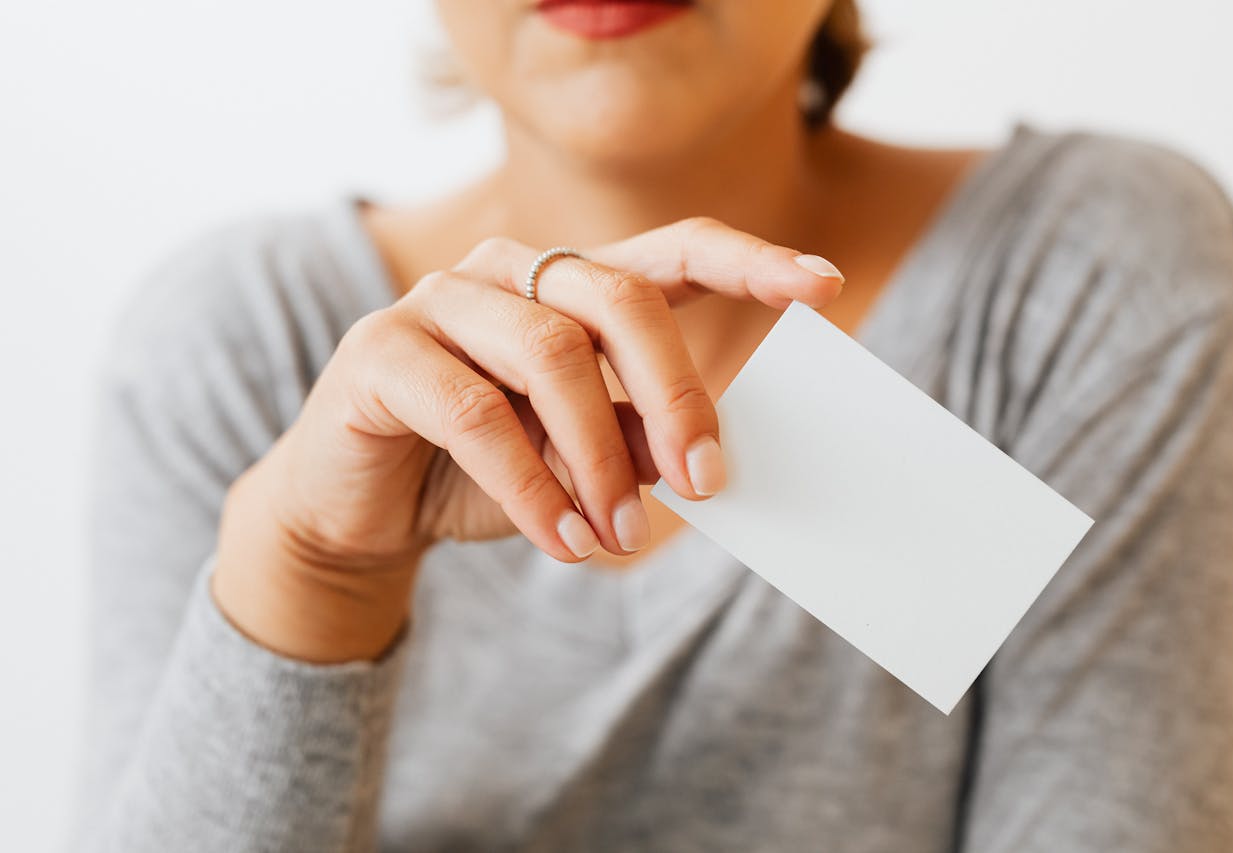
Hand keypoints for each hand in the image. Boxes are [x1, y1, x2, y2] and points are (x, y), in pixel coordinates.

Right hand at [212, 217, 844, 659]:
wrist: (360, 510)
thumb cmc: (481, 472)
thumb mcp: (579, 460)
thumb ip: (638, 440)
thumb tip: (707, 456)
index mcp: (564, 283)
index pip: (668, 250)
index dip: (747, 259)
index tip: (821, 285)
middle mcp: (504, 272)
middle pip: (616, 298)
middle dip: (675, 394)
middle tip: (708, 481)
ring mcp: (438, 302)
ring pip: (550, 353)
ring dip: (600, 456)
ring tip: (620, 532)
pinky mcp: (381, 353)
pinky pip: (477, 415)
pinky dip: (533, 488)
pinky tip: (563, 541)